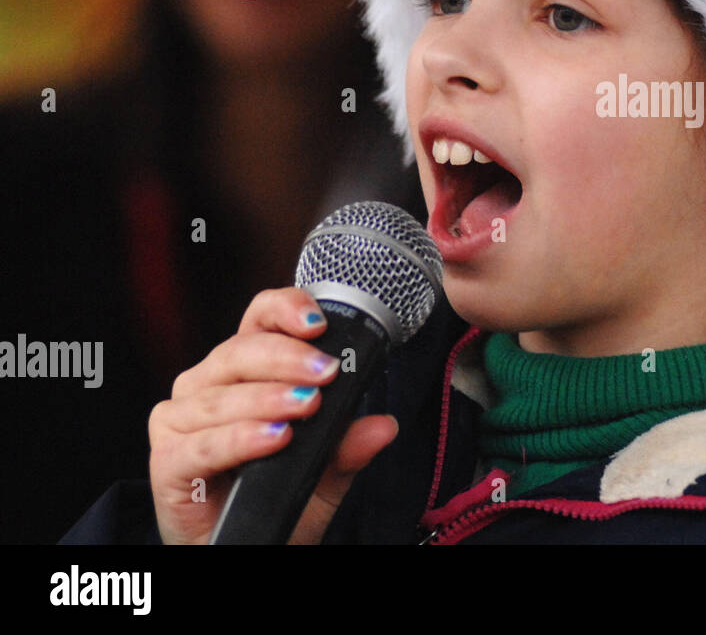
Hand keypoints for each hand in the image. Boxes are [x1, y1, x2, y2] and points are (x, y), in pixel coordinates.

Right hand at [147, 287, 398, 543]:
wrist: (239, 549)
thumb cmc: (274, 497)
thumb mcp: (324, 472)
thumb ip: (348, 446)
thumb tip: (383, 426)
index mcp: (243, 372)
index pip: (258, 321)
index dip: (285, 309)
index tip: (319, 322)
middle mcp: (206, 387)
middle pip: (239, 352)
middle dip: (287, 358)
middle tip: (325, 372)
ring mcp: (180, 424)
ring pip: (221, 397)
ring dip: (267, 397)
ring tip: (305, 404)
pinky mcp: (167, 464)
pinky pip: (202, 445)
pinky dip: (240, 438)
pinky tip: (273, 437)